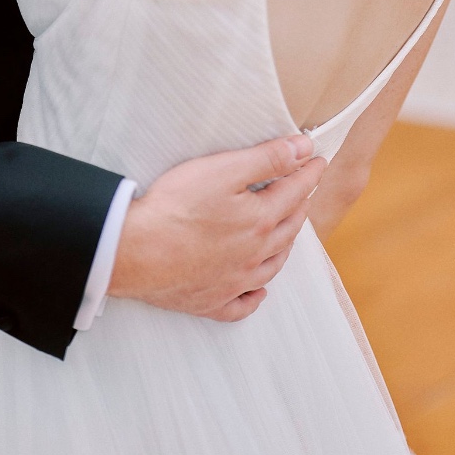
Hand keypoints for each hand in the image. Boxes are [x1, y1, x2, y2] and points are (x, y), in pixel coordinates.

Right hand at [108, 136, 325, 322]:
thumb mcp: (224, 170)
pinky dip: (254, 297)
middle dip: (300, 206)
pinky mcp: (209, 300)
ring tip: (288, 234)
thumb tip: (305, 150)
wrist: (136, 252)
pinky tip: (259, 292)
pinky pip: (241, 305)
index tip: (318, 161)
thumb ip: (268, 159)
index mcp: (260, 221)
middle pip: (287, 229)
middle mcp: (254, 255)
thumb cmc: (176, 207)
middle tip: (304, 192)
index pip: (294, 192)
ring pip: (271, 266)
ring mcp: (233, 282)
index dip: (308, 173)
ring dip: (285, 247)